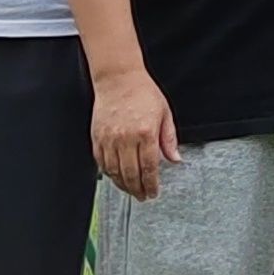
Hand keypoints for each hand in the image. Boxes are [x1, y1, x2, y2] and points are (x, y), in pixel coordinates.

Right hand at [91, 65, 181, 199]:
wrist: (118, 78)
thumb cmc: (142, 92)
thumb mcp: (164, 113)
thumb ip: (169, 139)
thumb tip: (175, 159)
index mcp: (146, 133)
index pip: (149, 168)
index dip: (151, 184)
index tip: (153, 192)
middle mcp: (126, 138)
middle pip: (131, 174)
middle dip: (138, 189)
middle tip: (142, 196)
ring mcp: (109, 138)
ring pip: (115, 172)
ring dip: (123, 185)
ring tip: (130, 190)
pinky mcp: (97, 137)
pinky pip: (101, 162)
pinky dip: (109, 173)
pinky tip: (116, 177)